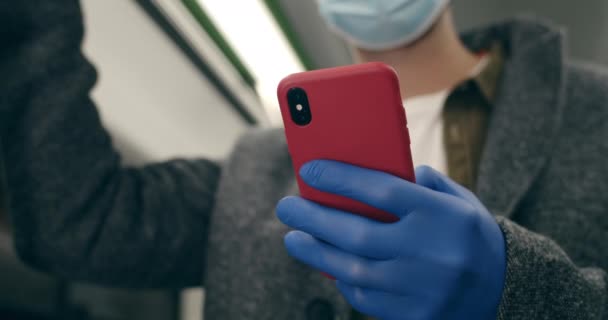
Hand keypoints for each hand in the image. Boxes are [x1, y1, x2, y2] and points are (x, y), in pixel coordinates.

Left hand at [276, 161, 505, 319]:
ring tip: (293, 238)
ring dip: (316, 253)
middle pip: (357, 233)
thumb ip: (418, 183)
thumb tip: (367, 176)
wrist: (507, 287)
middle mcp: (429, 252)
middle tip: (286, 207)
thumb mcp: (457, 199)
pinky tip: (328, 265)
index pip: (380, 189)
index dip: (339, 178)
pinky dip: (343, 281)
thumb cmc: (470, 234)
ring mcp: (421, 288)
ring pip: (354, 270)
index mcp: (440, 215)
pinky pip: (366, 299)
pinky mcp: (415, 315)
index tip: (309, 171)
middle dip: (314, 219)